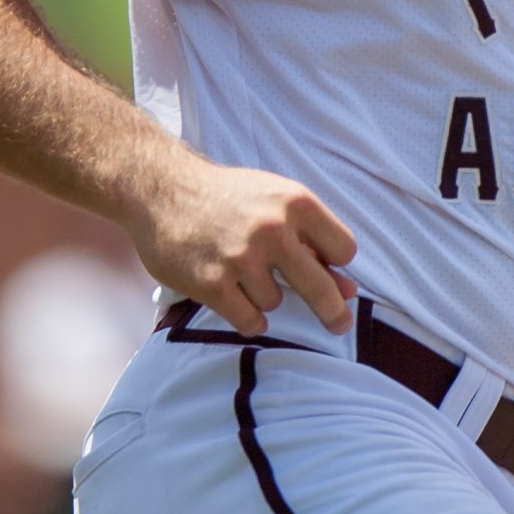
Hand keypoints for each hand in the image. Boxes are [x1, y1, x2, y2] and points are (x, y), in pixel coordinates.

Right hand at [123, 163, 358, 336]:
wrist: (163, 188)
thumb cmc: (229, 197)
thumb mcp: (276, 201)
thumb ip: (312, 241)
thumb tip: (349, 290)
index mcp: (295, 202)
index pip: (344, 249)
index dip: (336, 262)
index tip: (325, 268)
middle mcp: (272, 229)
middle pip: (321, 287)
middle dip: (333, 311)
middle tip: (339, 326)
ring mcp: (241, 258)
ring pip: (276, 303)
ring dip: (264, 297)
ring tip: (240, 274)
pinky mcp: (211, 283)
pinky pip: (249, 320)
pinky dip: (248, 318)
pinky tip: (238, 303)